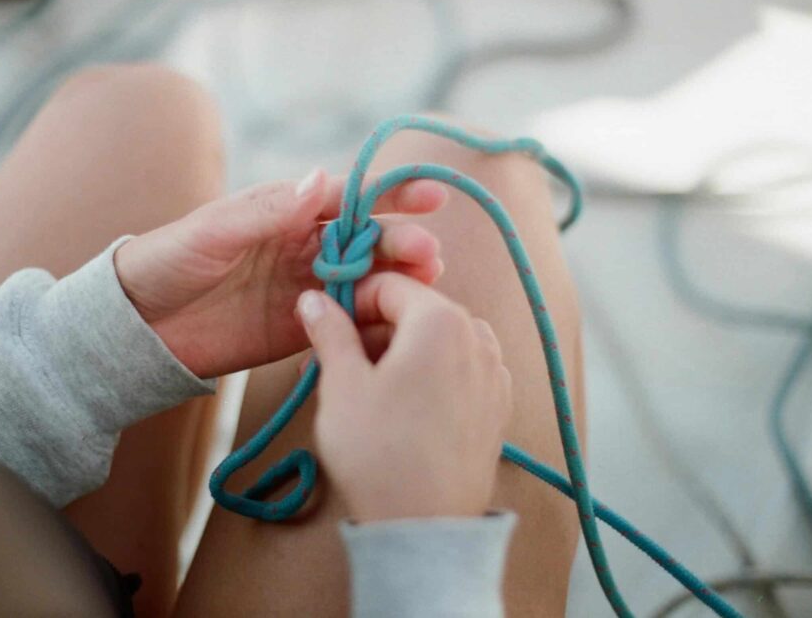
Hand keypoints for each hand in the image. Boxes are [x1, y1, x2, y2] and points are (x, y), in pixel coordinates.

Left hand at [114, 170, 446, 377]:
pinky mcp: (300, 328)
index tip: (431, 194)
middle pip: (366, 240)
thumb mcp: (212, 232)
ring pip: (364, 280)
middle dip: (400, 243)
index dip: (390, 194)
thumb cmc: (167, 262)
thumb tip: (319, 180)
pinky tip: (397, 327)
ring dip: (396, 282)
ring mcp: (305, 287)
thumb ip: (265, 212)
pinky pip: (345, 322)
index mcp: (286, 210)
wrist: (137, 327)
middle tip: (428, 256)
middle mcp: (303, 245)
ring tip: (425, 288)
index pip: (348, 197)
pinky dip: (372, 322)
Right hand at [298, 273, 512, 521]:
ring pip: (436, 342)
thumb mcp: (342, 385)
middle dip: (371, 331)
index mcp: (442, 321)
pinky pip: (457, 371)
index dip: (351, 299)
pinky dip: (426, 376)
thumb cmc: (379, 452)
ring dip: (397, 353)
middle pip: (416, 312)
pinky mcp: (497, 407)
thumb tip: (314, 299)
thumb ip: (330, 331)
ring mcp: (494, 374)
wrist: (425, 527)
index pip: (390, 285)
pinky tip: (398, 407)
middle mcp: (479, 338)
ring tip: (360, 387)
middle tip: (331, 362)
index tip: (325, 323)